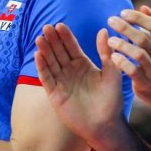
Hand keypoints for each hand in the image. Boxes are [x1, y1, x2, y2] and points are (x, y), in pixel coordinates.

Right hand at [35, 24, 126, 150]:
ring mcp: (61, 82)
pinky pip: (47, 78)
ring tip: (40, 38)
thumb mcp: (112, 73)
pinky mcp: (55, 94)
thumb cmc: (112, 101)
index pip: (72, 47)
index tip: (60, 25)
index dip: (65, 37)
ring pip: (50, 62)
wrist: (106, 125)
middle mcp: (70, 72)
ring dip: (45, 51)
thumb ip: (106, 53)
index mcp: (83, 65)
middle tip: (47, 27)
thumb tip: (103, 30)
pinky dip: (42, 67)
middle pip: (59, 52)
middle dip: (53, 40)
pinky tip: (38, 55)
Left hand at [105, 6, 150, 104]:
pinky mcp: (146, 84)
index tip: (122, 12)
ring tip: (110, 40)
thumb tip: (144, 7)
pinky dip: (122, 62)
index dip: (138, 17)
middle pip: (144, 38)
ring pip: (139, 55)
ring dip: (122, 45)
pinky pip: (133, 71)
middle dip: (126, 27)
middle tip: (111, 20)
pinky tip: (113, 56)